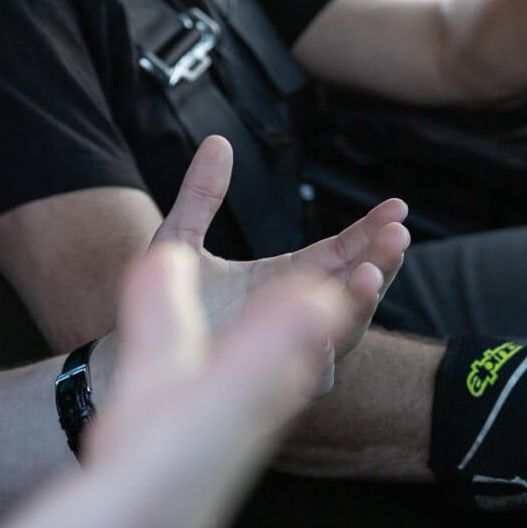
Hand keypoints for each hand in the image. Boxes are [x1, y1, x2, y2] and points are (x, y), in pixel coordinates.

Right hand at [0, 243, 350, 527]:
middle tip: (312, 288)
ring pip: (145, 525)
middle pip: (171, 513)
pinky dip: (127, 456)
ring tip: (168, 285)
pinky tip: (112, 395)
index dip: (232, 408)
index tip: (307, 322)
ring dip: (180, 409)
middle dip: (241, 395)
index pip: (139, 512)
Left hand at [151, 134, 408, 377]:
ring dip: (359, 304)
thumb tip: (218, 143)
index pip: (341, 252)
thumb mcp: (180, 237)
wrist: (130, 354)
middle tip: (396, 238)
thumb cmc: (163, 303)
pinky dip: (325, 352)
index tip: (396, 208)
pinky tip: (328, 331)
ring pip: (345, 330)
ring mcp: (291, 350)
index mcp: (284, 278)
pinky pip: (314, 373)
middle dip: (379, 262)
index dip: (369, 231)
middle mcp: (296, 314)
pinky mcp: (278, 384)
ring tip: (366, 274)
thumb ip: (201, 194)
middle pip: (354, 288)